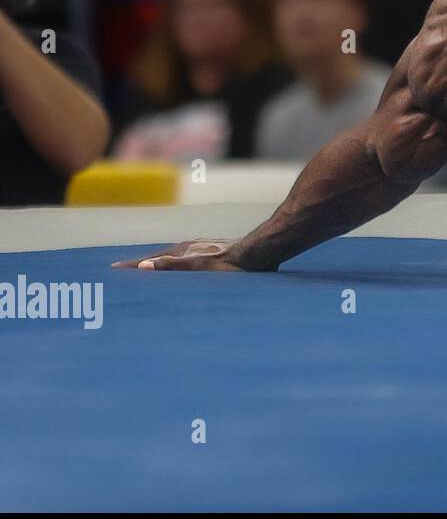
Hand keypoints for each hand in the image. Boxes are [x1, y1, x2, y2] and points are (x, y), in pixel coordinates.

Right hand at [112, 240, 257, 271]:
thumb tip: (143, 268)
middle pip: (159, 257)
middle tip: (122, 269)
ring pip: (174, 257)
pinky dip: (176, 264)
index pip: (151, 260)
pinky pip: (188, 259)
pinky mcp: (215, 253)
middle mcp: (191, 248)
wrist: (262, 251)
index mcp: (183, 252)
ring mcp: (202, 249)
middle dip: (140, 264)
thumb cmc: (234, 263)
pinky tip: (182, 268)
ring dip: (158, 263)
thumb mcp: (200, 267)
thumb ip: (173, 267)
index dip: (133, 266)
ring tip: (147, 269)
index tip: (112, 270)